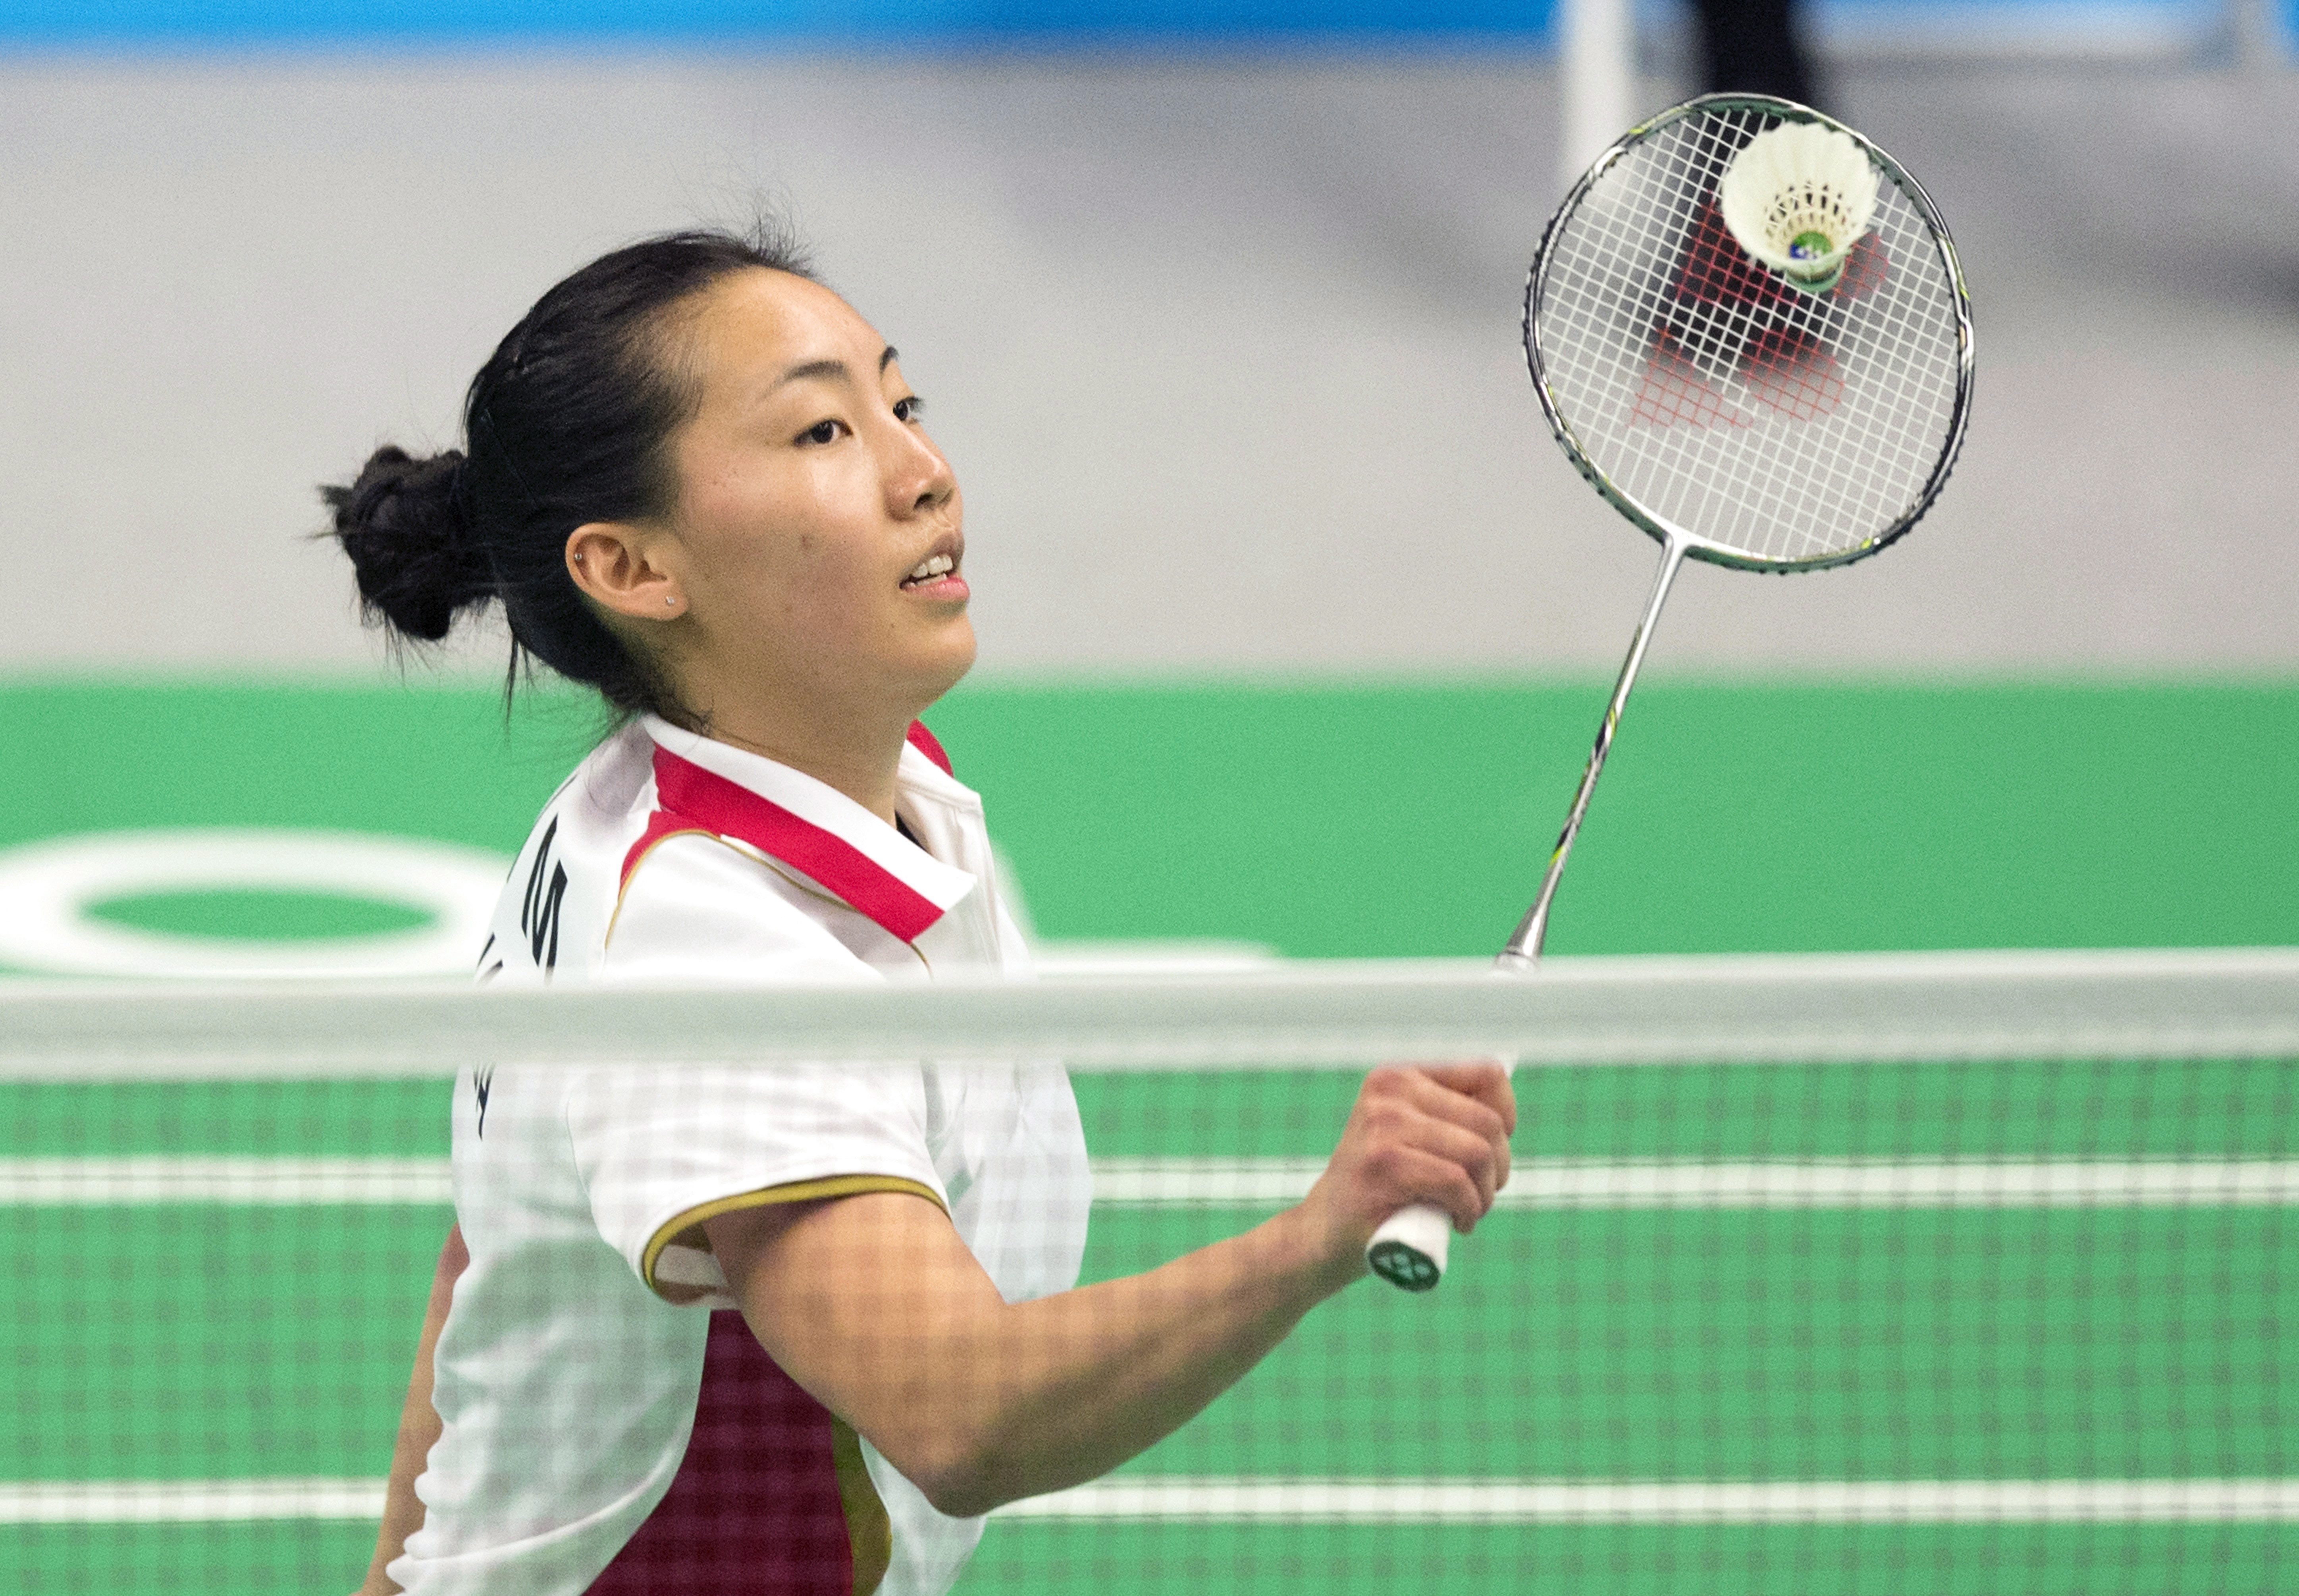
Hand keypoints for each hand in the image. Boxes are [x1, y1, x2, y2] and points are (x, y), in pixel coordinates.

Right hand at [1296, 1063, 1514, 1282]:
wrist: (1324, 1233)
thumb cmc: (1383, 1188)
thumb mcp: (1411, 1137)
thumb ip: (1448, 1116)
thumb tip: (1504, 1114)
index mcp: (1400, 1076)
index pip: (1487, 1073)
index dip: (1507, 1116)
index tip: (1492, 1150)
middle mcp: (1390, 1091)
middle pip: (1487, 1122)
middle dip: (1498, 1167)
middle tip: (1481, 1193)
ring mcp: (1384, 1125)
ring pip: (1476, 1153)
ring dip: (1486, 1194)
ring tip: (1469, 1210)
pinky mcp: (1384, 1165)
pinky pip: (1456, 1183)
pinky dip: (1469, 1210)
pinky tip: (1459, 1222)